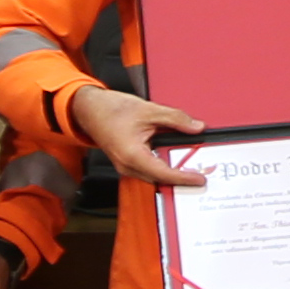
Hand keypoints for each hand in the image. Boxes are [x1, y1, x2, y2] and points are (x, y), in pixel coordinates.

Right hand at [71, 88, 208, 188]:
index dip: (183, 177)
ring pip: (153, 177)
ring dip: (171, 174)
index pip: (163, 173)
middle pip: (159, 179)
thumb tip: (196, 127)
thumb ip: (176, 119)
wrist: (89, 108)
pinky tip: (173, 162)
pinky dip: (161, 168)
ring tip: (190, 170)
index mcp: (132, 155)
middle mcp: (127, 165)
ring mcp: (125, 166)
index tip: (199, 179)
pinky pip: (147, 171)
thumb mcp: (149, 109)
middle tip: (200, 175)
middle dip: (180, 179)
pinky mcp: (126, 163)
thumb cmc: (111, 109)